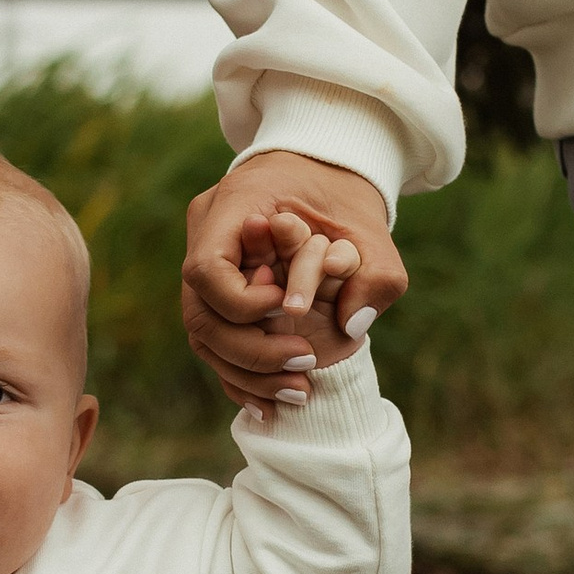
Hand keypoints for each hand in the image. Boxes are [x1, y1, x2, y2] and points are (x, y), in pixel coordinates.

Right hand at [181, 152, 407, 415]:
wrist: (325, 168)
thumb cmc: (345, 193)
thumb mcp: (370, 225)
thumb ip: (374, 272)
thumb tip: (353, 326)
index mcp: (231, 204)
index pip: (206, 270)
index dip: (243, 304)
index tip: (289, 309)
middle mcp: (206, 234)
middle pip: (199, 313)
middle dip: (251, 351)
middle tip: (305, 365)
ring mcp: (205, 263)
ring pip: (203, 336)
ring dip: (248, 372)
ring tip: (298, 393)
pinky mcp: (216, 292)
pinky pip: (215, 342)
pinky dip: (241, 376)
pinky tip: (271, 405)